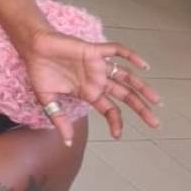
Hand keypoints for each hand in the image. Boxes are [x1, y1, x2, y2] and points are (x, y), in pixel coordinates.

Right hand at [24, 26, 159, 143]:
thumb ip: (59, 120)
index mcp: (88, 92)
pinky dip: (131, 56)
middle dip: (140, 109)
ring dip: (142, 87)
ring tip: (156, 100)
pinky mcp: (94, 51)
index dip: (116, 122)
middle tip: (155, 123)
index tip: (118, 135)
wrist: (34, 49)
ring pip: (126, 77)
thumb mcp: (48, 101)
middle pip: (124, 96)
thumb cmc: (40, 71)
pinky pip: (116, 51)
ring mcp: (98, 66)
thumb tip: (67, 141)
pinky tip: (144, 66)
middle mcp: (97, 80)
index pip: (109, 109)